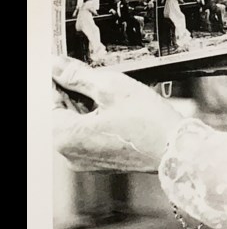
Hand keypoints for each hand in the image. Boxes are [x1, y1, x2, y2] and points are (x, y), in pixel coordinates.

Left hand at [52, 55, 184, 172]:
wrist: (175, 149)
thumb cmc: (148, 122)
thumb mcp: (111, 87)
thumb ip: (78, 75)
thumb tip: (56, 66)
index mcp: (65, 136)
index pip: (49, 101)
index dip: (60, 80)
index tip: (71, 68)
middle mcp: (69, 153)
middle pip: (62, 113)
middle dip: (76, 93)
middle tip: (97, 78)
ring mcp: (84, 161)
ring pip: (77, 124)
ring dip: (88, 106)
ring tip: (113, 95)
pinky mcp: (100, 162)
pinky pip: (89, 136)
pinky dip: (98, 121)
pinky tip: (118, 111)